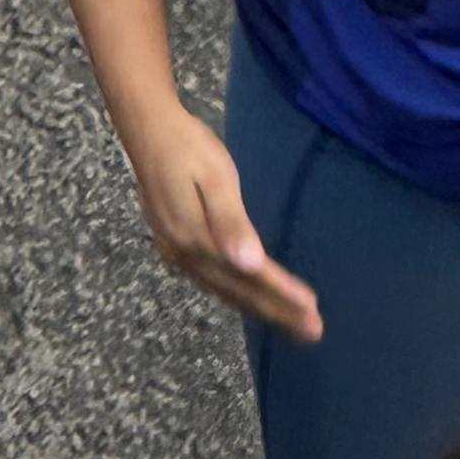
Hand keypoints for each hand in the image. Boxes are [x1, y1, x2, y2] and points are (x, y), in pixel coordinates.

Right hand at [128, 107, 322, 338]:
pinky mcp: (173, 245)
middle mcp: (184, 252)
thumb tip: (250, 264)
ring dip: (259, 309)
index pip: (248, 274)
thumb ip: (231, 221)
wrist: (146, 127)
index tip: (312, 312)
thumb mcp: (214, 175)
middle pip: (237, 290)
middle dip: (276, 312)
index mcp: (195, 236)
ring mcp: (175, 251)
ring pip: (224, 290)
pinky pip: (211, 281)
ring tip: (291, 325)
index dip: (281, 294)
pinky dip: (235, 296)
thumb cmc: (187, 145)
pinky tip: (249, 301)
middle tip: (313, 331)